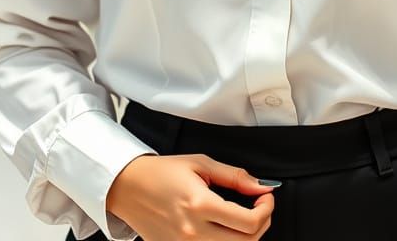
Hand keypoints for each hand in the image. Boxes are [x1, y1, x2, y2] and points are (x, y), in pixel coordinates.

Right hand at [106, 153, 277, 239]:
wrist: (129, 188)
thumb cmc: (162, 172)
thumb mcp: (200, 164)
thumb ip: (234, 177)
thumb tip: (261, 186)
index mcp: (200, 205)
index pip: (249, 222)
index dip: (267, 210)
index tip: (266, 198)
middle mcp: (193, 231)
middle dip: (262, 224)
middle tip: (261, 208)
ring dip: (245, 237)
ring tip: (244, 219)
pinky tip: (225, 230)